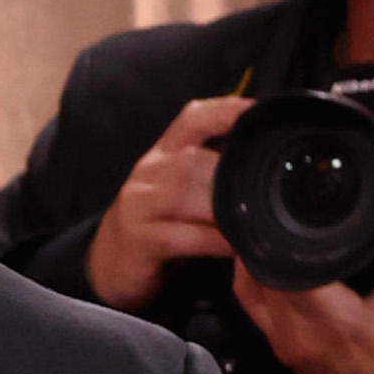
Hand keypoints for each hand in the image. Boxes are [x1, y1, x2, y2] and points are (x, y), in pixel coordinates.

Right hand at [85, 87, 246, 311]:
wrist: (109, 263)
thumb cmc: (157, 224)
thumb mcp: (180, 190)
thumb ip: (211, 172)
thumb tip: (261, 161)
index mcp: (164, 153)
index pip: (193, 118)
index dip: (225, 110)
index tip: (257, 111)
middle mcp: (149, 171)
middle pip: (192, 160)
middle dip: (228, 177)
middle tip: (264, 194)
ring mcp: (139, 205)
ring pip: (183, 194)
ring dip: (221, 208)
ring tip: (250, 223)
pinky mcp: (138, 240)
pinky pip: (179, 236)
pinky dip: (210, 240)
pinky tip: (231, 247)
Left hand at [230, 191, 373, 373]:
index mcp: (335, 321)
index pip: (287, 270)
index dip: (281, 236)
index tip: (286, 206)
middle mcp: (300, 336)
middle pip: (260, 279)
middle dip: (264, 243)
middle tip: (275, 207)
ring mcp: (287, 348)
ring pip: (249, 295)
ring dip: (254, 263)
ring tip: (269, 229)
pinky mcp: (283, 353)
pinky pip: (255, 311)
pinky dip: (258, 285)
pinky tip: (271, 260)